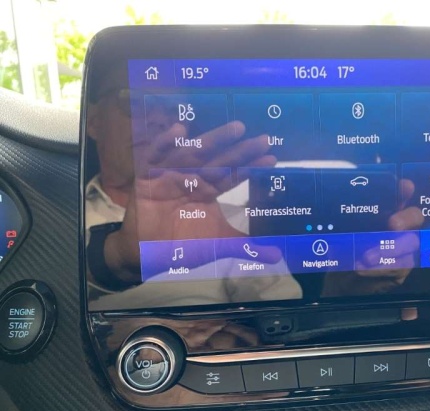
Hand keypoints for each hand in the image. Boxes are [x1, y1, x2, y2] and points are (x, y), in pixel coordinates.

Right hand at [104, 121, 276, 282]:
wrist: (146, 254)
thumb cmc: (181, 245)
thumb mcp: (217, 244)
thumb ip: (245, 247)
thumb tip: (276, 255)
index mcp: (208, 191)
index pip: (233, 176)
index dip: (251, 168)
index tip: (272, 159)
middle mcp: (192, 179)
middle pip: (219, 161)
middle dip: (241, 150)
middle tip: (264, 139)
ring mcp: (170, 175)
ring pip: (193, 154)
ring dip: (213, 140)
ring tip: (236, 128)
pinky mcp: (147, 177)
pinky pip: (155, 156)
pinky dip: (164, 143)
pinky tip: (179, 130)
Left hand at [322, 179, 423, 295]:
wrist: (341, 282)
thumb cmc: (343, 251)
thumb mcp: (339, 234)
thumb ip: (343, 223)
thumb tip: (334, 210)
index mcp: (384, 212)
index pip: (401, 195)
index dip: (405, 189)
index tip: (405, 186)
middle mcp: (400, 227)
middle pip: (416, 217)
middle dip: (406, 219)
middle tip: (392, 224)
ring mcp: (405, 249)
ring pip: (410, 243)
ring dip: (387, 250)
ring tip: (365, 257)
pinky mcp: (403, 269)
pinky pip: (400, 267)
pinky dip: (379, 268)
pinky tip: (363, 268)